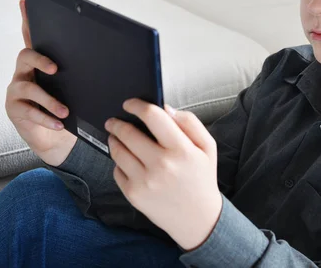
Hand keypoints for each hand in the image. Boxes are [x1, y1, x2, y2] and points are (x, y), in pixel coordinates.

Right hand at [5, 0, 76, 166]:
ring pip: (28, 87)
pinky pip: (29, 111)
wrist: (55, 139)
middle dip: (40, 60)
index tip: (26, 1)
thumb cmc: (69, 109)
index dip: (27, 19)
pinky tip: (59, 124)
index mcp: (41, 64)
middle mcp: (25, 72)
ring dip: (49, 99)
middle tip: (56, 69)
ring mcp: (17, 90)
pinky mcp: (14, 109)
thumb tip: (116, 63)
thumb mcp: (78, 88)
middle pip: (25, 55)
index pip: (33, 38)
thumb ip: (85, 74)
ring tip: (65, 110)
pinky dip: (46, 118)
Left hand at [105, 99, 222, 250]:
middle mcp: (161, 165)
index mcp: (181, 149)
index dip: (137, 105)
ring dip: (114, 140)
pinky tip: (126, 160)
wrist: (197, 218)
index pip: (153, 116)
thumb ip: (189, 123)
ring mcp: (145, 181)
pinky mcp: (134, 195)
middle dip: (117, 123)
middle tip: (113, 120)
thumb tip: (166, 108)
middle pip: (128, 133)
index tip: (129, 103)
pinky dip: (119, 162)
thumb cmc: (201, 178)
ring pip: (118, 151)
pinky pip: (117, 170)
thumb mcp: (207, 147)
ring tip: (115, 136)